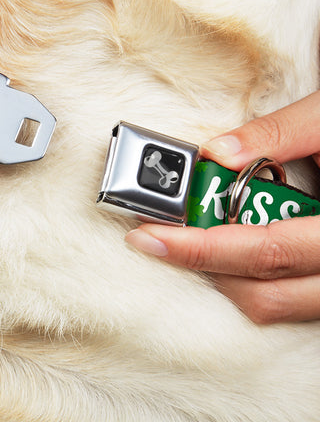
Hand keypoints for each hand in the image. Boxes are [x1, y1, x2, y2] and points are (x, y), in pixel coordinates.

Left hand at [126, 90, 319, 323]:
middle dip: (202, 265)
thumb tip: (217, 151)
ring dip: (224, 275)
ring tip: (191, 238)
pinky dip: (250, 278)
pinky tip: (230, 245)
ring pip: (275, 305)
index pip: (265, 250)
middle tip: (159, 235)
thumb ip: (280, 133)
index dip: (201, 248)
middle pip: (264, 292)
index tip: (149, 236)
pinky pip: (288, 300)